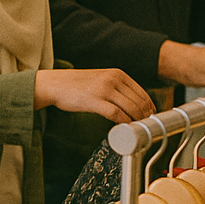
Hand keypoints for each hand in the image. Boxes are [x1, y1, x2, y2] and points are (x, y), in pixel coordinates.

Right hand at [34, 68, 154, 122]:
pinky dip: (124, 123)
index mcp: (117, 74)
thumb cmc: (75, 84)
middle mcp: (113, 79)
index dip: (150, 108)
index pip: (142, 93)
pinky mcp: (95, 101)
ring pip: (132, 108)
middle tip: (145, 128)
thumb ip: (116, 87)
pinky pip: (117, 114)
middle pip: (139, 102)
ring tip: (136, 130)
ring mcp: (104, 89)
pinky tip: (123, 128)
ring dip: (137, 121)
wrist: (53, 84)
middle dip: (146, 117)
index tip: (150, 119)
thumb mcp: (100, 79)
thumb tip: (133, 104)